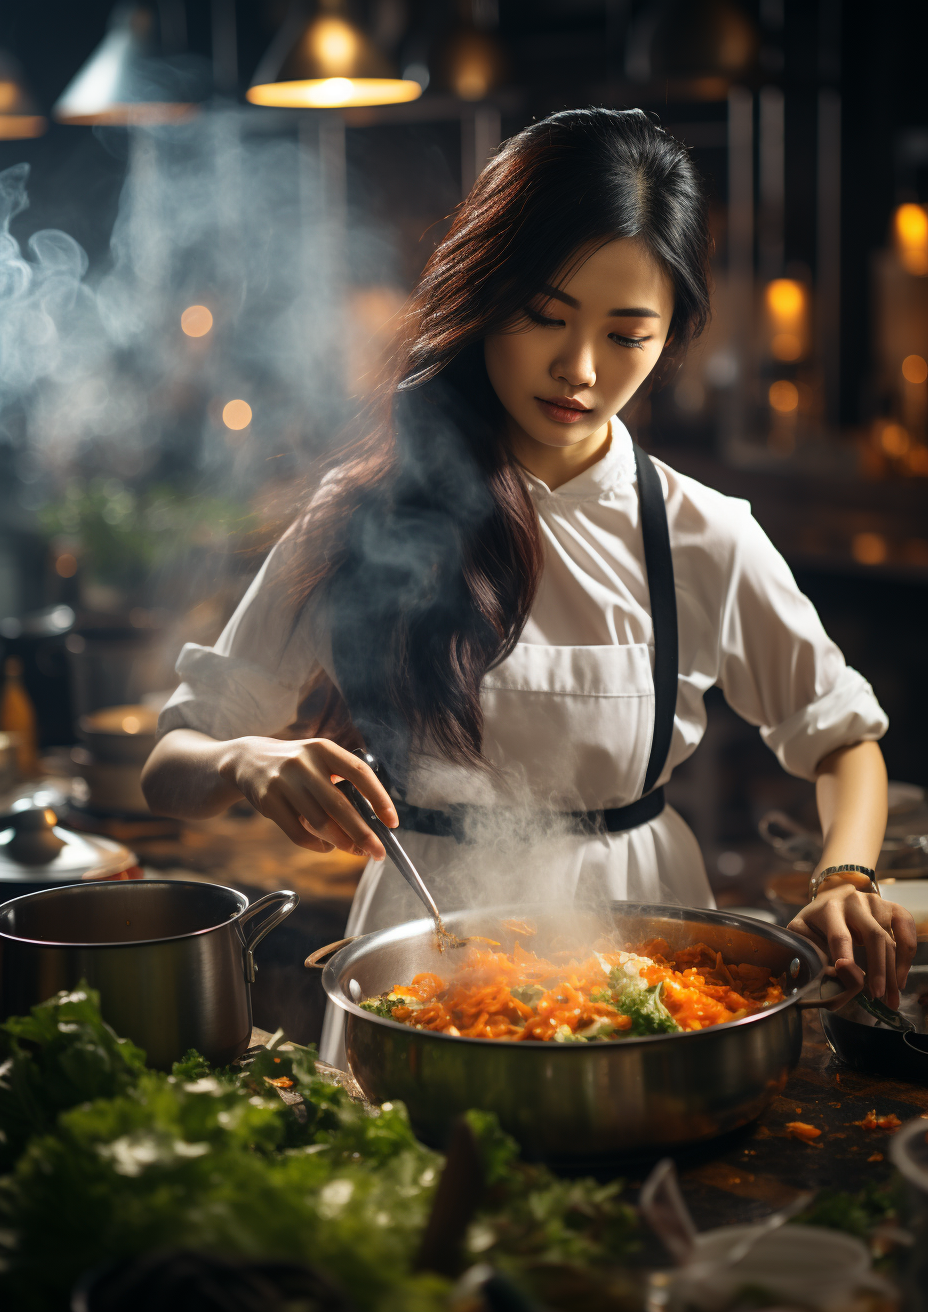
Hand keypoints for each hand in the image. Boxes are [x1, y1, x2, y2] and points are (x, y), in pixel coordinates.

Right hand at [222, 736, 396, 858]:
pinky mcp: (268, 801)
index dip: (379, 798)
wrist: (248, 760)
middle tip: (378, 852)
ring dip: (341, 841)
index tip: (392, 821)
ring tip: (354, 850)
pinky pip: (298, 833)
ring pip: (319, 822)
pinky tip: (327, 847)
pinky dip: (316, 845)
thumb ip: (341, 782)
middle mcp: (304, 763)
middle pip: (340, 805)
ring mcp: (283, 782)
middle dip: (363, 833)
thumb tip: (372, 821)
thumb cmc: (296, 765)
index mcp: (323, 749)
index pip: (359, 772)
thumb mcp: (318, 760)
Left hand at [788, 884, 917, 1008]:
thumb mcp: (801, 930)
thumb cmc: (815, 920)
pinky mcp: (891, 906)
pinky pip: (906, 928)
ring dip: (893, 971)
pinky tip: (901, 977)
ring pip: (890, 938)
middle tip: (878, 996)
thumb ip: (810, 948)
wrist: (830, 896)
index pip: (840, 935)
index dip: (847, 958)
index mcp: (828, 908)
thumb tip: (830, 972)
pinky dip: (907, 954)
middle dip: (878, 970)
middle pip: (873, 936)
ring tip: (891, 998)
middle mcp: (854, 901)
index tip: (855, 982)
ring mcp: (875, 902)